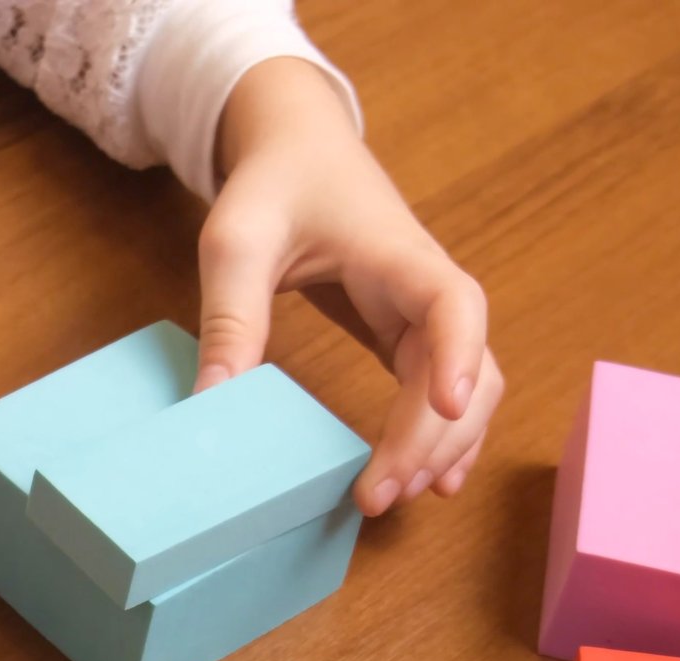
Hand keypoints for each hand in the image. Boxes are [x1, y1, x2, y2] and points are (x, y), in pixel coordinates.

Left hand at [198, 58, 503, 514]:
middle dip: (433, 437)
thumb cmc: (273, 183)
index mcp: (398, 254)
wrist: (296, 145)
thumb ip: (229, 315)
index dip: (460, 355)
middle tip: (378, 494)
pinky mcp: (407, 335)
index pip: (454, 304)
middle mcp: (427, 287)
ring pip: (468, 388)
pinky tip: (424, 479)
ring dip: (442, 445)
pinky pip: (441, 392)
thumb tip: (211, 404)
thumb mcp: (236, 241)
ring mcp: (424, 314)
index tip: (448, 406)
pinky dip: (440, 437)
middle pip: (468, 367)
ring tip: (395, 496)